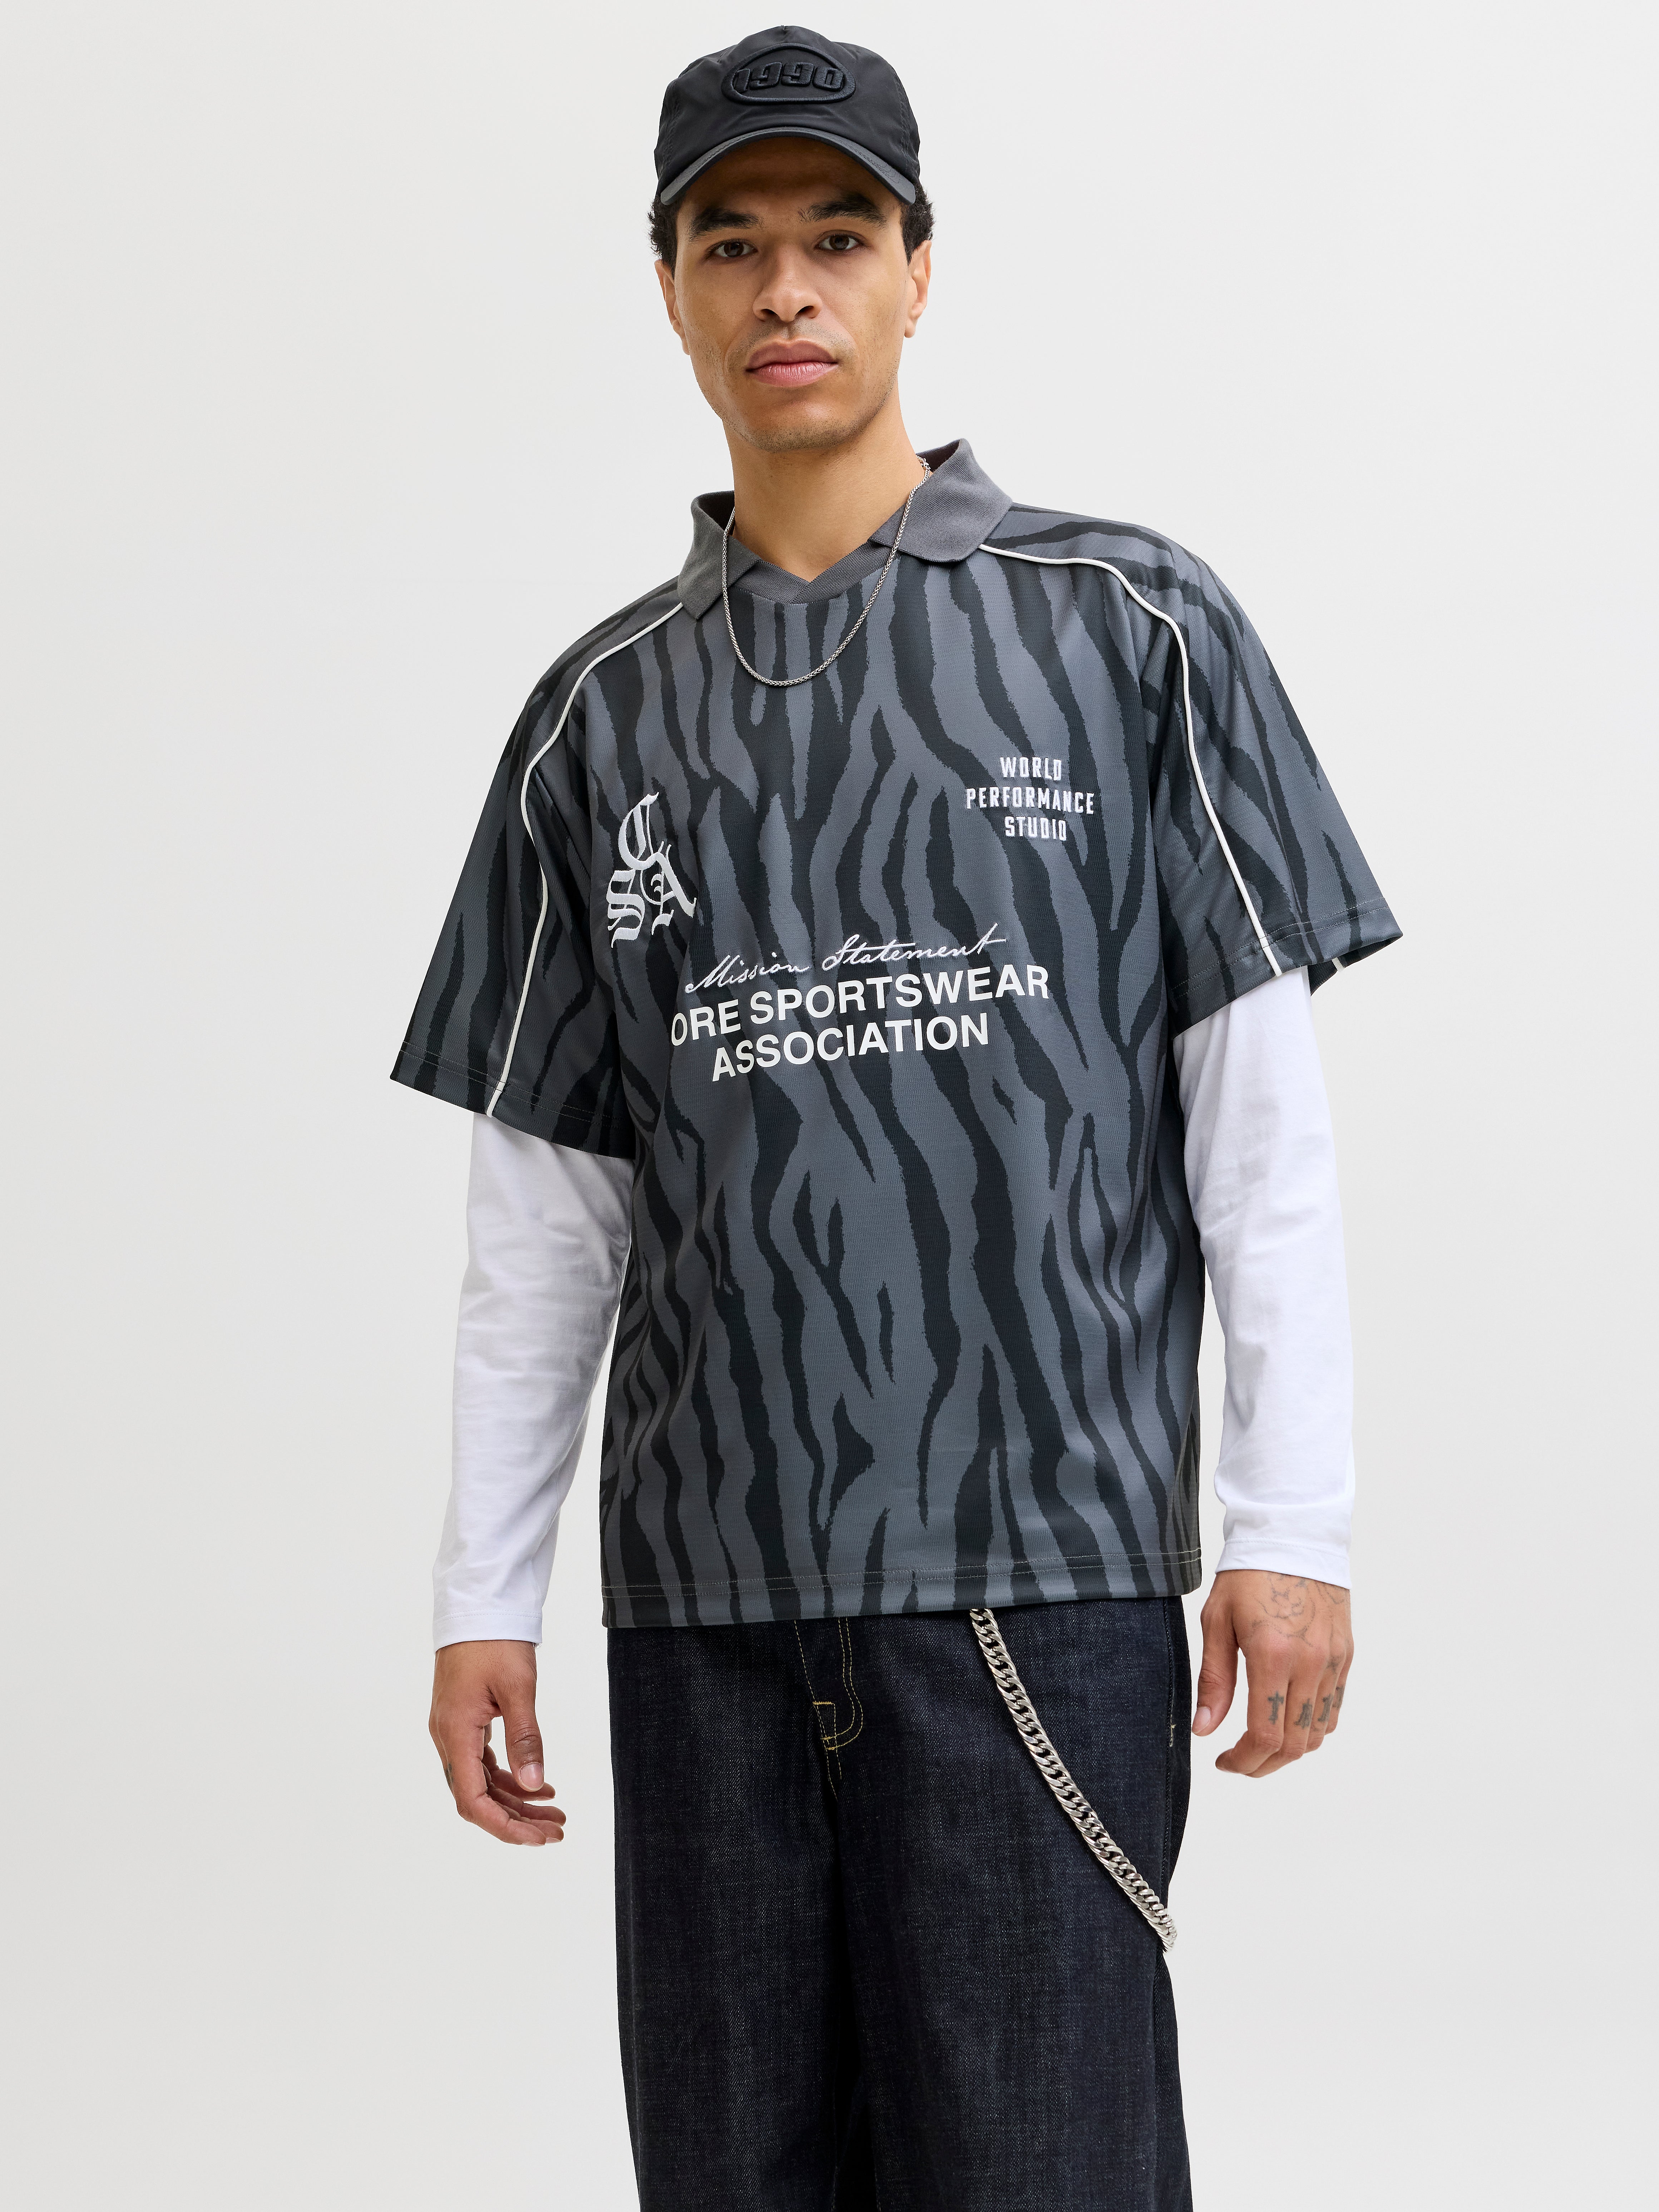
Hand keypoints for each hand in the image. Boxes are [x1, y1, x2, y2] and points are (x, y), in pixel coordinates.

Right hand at [429, 1639, 565, 1844]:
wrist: (478, 1605)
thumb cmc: (495, 1641)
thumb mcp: (517, 1688)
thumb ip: (525, 1738)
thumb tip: (535, 1786)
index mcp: (456, 1733)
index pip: (473, 1800)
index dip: (504, 1826)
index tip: (538, 1839)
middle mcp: (448, 1737)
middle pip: (478, 1797)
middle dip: (517, 1819)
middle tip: (556, 1831)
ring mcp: (455, 1729)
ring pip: (483, 1781)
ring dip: (517, 1800)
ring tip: (555, 1812)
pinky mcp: (465, 1720)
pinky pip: (484, 1762)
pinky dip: (511, 1777)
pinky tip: (539, 1784)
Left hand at [1192, 1571, 1352, 1777]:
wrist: (1292, 1536)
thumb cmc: (1248, 1575)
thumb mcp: (1217, 1621)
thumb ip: (1213, 1680)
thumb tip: (1205, 1729)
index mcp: (1272, 1656)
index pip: (1266, 1735)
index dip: (1244, 1761)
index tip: (1224, 1762)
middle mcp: (1309, 1664)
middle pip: (1295, 1744)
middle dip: (1265, 1764)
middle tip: (1239, 1761)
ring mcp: (1333, 1661)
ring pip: (1319, 1732)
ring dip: (1290, 1749)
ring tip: (1261, 1742)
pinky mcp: (1346, 1655)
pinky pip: (1334, 1709)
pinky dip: (1313, 1727)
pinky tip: (1288, 1718)